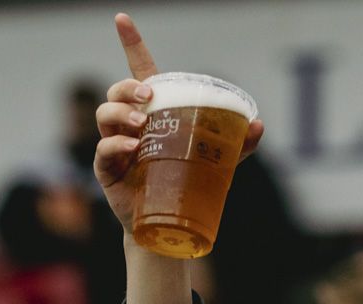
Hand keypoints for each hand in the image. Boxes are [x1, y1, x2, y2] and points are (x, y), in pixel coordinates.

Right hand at [93, 13, 262, 230]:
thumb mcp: (217, 162)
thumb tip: (258, 125)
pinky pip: (103, 149)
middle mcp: (131, 123)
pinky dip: (116, 145)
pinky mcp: (107, 168)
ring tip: (142, 126)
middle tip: (150, 97)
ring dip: (122, 113)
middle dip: (129, 87)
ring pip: (106, 114)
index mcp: (154, 111)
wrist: (168, 225)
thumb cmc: (187, 183)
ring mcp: (115, 144)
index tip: (122, 18)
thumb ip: (238, 144)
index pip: (139, 69)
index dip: (131, 42)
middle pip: (118, 89)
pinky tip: (133, 148)